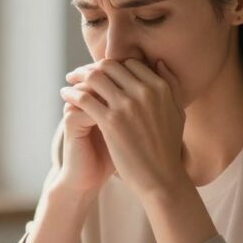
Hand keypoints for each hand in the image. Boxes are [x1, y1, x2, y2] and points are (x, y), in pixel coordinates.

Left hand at [61, 59, 187, 199]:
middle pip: (110, 66)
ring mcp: (127, 106)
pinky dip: (72, 94)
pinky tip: (65, 96)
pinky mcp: (111, 122)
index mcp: (160, 87)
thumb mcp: (177, 112)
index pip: (129, 63)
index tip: (100, 71)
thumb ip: (171, 85)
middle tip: (79, 73)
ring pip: (95, 78)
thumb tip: (157, 62)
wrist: (161, 179)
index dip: (112, 65)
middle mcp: (144, 92)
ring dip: (78, 76)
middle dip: (92, 66)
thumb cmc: (168, 149)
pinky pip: (84, 98)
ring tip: (69, 80)